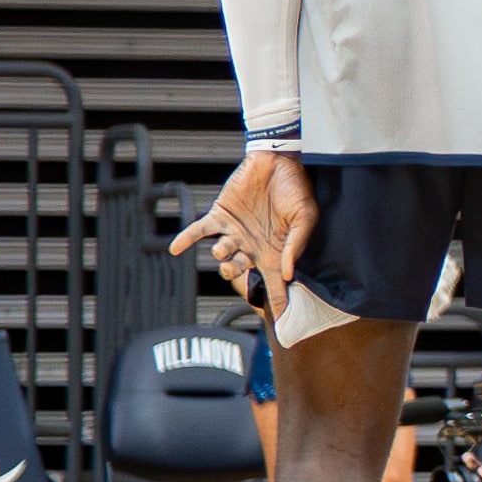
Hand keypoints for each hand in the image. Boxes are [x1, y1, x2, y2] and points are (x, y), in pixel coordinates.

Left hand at [182, 144, 316, 312]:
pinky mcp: (219, 216)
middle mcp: (253, 246)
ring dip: (220, 256)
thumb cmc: (296, 188)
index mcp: (276, 250)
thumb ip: (296, 245)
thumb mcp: (306, 217)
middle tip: (239, 269)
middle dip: (237, 276)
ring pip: (221, 254)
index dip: (279, 302)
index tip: (279, 321)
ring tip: (224, 249)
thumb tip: (287, 273)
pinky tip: (175, 249)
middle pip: (241, 273)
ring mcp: (234, 232)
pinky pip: (199, 231)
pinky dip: (186, 239)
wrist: (276, 161)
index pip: (277, 283)